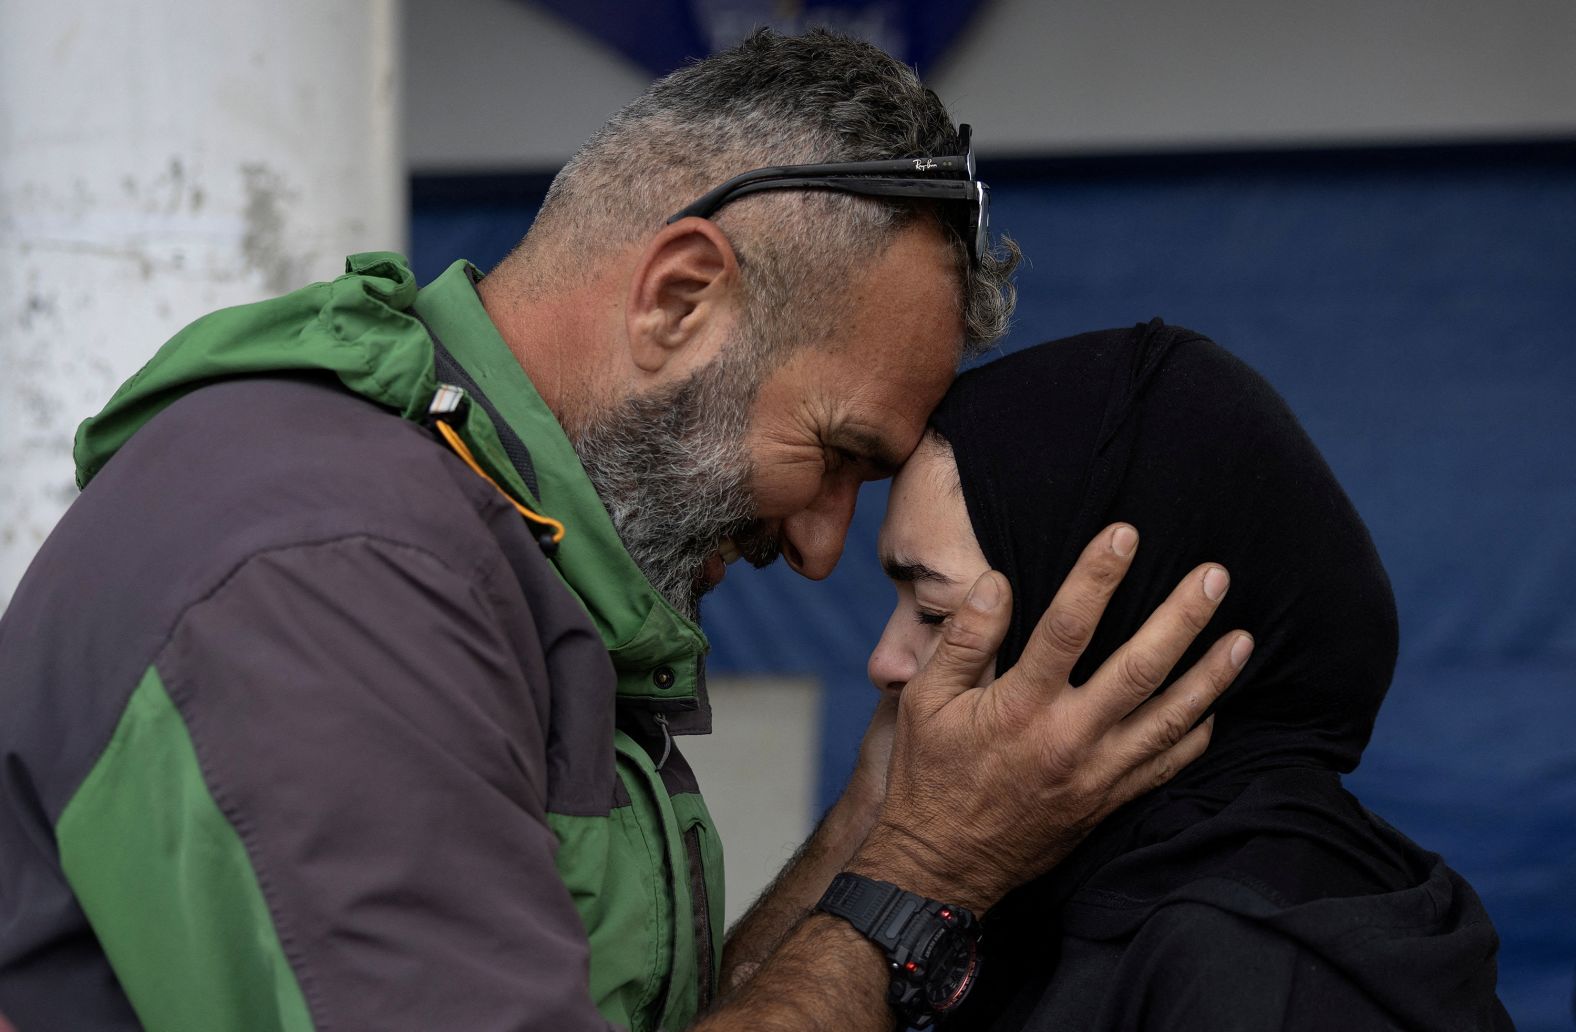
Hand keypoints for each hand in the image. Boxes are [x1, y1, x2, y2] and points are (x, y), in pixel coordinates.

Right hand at [852, 523, 1251, 912]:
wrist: (942, 865)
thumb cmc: (929, 775)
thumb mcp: (924, 701)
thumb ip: (963, 640)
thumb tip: (997, 583)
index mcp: (1019, 708)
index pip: (1067, 627)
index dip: (1098, 575)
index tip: (1125, 533)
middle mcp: (1067, 740)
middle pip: (1139, 669)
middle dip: (1182, 619)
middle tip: (1216, 577)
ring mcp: (1095, 776)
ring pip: (1169, 720)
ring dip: (1211, 677)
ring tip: (1244, 638)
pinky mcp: (1107, 802)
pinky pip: (1165, 767)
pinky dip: (1196, 736)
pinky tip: (1216, 708)